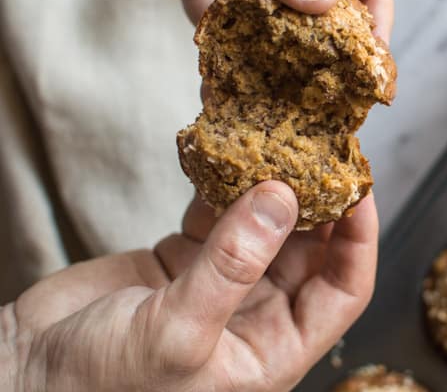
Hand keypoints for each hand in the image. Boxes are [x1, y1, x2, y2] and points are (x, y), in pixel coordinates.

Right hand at [3, 181, 377, 390]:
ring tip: (282, 134)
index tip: (359, 187)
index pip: (343, 290)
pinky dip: (223, 180)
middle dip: (318, 198)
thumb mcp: (175, 335)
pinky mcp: (186, 257)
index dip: (359, 240)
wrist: (25, 376)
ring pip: (266, 223)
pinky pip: (218, 211)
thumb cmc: (100, 389)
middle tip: (322, 146)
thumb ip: (231, 265)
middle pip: (310, 248)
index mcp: (273, 350)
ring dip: (272, 182)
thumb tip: (282, 198)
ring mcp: (222, 281)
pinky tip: (229, 148)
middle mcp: (257, 314)